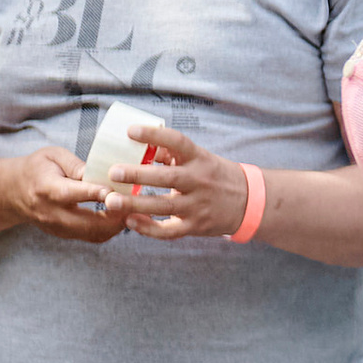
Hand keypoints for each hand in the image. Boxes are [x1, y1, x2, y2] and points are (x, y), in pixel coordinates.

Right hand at [5, 145, 132, 244]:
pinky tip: (125, 217)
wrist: (13, 193)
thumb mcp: (52, 156)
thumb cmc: (37, 168)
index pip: (72, 194)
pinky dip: (111, 229)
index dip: (94, 194)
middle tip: (138, 206)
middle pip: (87, 223)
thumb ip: (75, 164)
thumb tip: (99, 173)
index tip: (115, 192)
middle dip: (115, 217)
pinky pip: (92, 236)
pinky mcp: (65, 235)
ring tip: (138, 212)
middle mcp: (52, 213)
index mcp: (47, 189)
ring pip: (93, 234)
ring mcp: (58, 228)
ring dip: (117, 226)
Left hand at [116, 120, 252, 240]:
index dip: (154, 135)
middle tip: (114, 172)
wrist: (251, 202)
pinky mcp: (195, 226)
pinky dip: (148, 228)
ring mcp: (198, 206)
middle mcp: (200, 181)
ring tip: (111, 201)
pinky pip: (169, 231)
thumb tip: (141, 146)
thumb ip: (172, 154)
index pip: (178, 142)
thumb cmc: (217, 176)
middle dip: (138, 174)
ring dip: (135, 204)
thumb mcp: (201, 159)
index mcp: (200, 159)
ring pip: (164, 206)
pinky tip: (130, 222)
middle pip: (167, 178)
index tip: (130, 131)